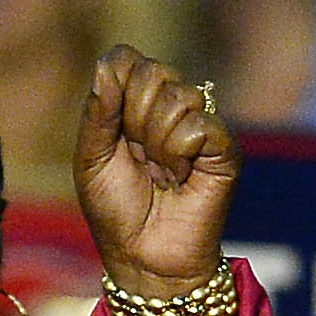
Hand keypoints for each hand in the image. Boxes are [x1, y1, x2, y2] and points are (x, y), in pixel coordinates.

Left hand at [74, 45, 235, 295]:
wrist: (143, 256)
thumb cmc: (115, 210)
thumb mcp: (91, 159)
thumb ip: (98, 111)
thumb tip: (106, 64)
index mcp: (134, 104)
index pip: (127, 59)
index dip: (115, 89)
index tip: (113, 131)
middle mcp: (170, 107)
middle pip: (153, 71)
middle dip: (134, 118)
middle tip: (138, 156)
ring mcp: (200, 125)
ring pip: (177, 98)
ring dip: (156, 142)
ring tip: (160, 172)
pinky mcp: (224, 148)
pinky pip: (199, 125)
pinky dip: (180, 154)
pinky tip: (180, 177)